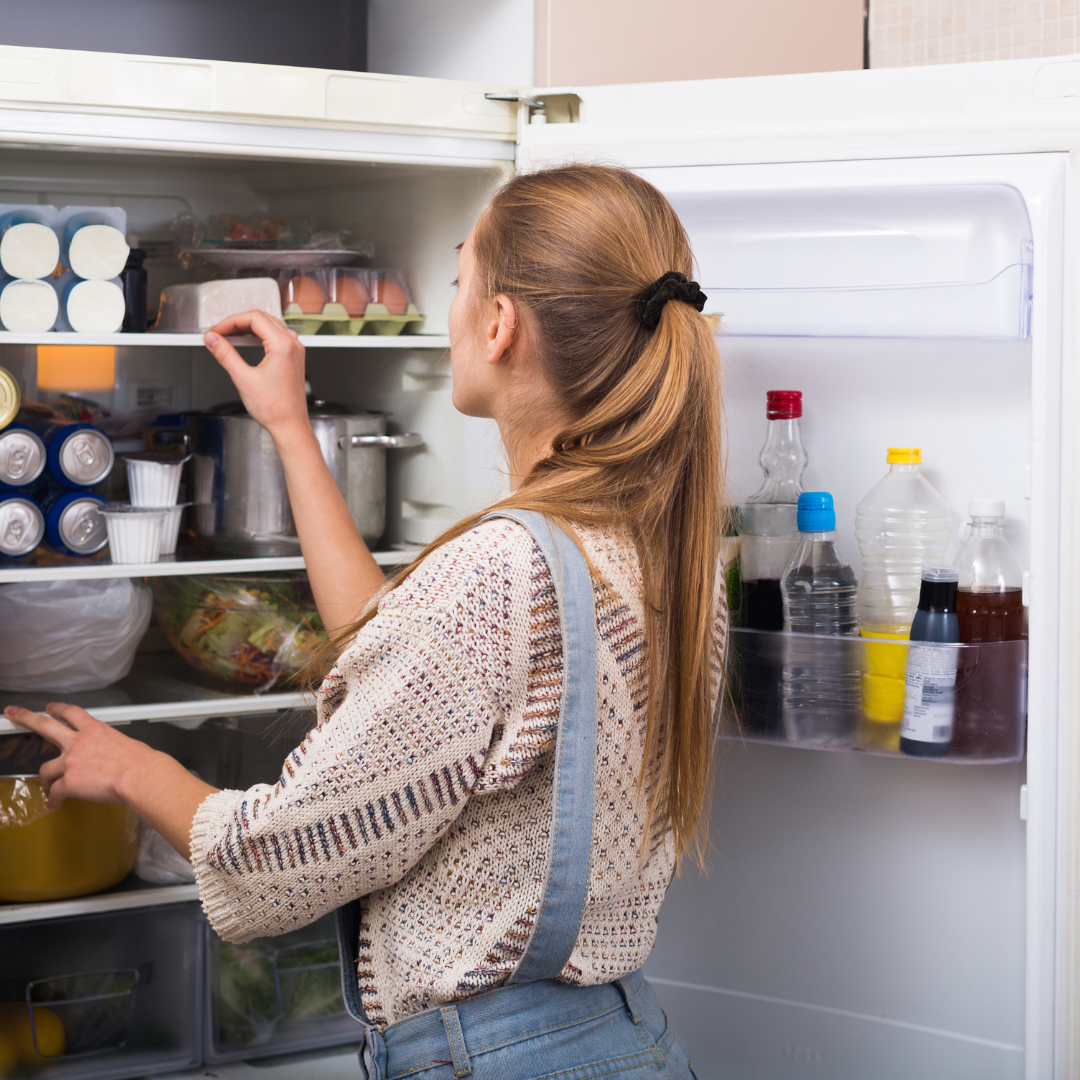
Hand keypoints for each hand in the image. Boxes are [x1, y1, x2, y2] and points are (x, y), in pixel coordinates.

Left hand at [4, 703, 155, 808]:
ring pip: (45, 768)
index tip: (50, 708)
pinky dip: (53, 799)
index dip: (58, 709)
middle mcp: (79, 742)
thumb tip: (113, 757)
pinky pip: (54, 792)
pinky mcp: (69, 782)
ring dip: (46, 780)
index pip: (71, 713)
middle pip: (45, 725)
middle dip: (25, 717)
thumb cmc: (142, 762)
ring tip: (48, 788)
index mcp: (96, 730)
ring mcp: (71, 762)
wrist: (140, 776)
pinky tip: (55, 804)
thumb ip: (111, 747)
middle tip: (14, 713)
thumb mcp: (127, 744)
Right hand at [203, 310, 309, 438]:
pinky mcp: (294, 359)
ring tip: (230, 337)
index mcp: (283, 346)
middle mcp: (293, 345)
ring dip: (249, 328)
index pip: (254, 318)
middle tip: (220, 333)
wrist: (290, 426)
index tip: (217, 331)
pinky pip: (277, 338)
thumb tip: (213, 340)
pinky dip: (260, 337)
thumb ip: (225, 355)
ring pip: (270, 326)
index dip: (231, 321)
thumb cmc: (275, 409)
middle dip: (238, 323)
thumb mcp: (243, 379)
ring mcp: (295, 352)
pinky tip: (247, 343)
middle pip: (262, 319)